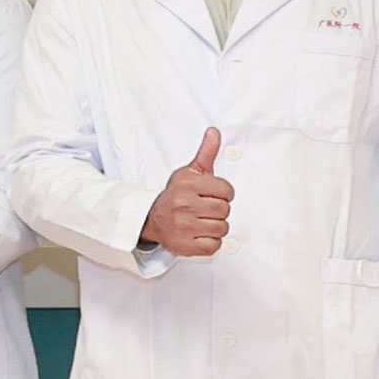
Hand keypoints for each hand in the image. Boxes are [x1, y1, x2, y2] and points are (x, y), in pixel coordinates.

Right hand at [141, 127, 230, 259]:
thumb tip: (215, 132)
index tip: (212, 194)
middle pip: (225, 210)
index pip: (227, 191)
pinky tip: (199, 233)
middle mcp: (184, 205)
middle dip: (218, 210)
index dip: (223, 193)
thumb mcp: (189, 172)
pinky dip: (210, 242)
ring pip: (222, 228)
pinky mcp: (185, 245)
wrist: (152, 218)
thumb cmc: (176, 195)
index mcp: (188, 185)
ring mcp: (184, 226)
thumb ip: (206, 153)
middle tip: (205, 209)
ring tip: (201, 221)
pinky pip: (214, 245)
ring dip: (215, 226)